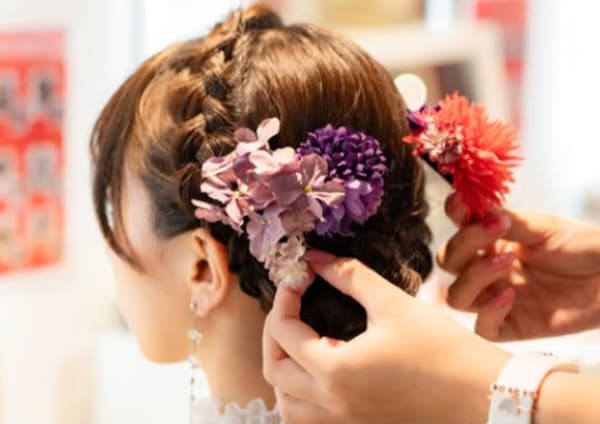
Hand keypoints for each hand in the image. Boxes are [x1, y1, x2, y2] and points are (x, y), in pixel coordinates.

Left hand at [263, 252, 509, 423]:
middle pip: (275, 372)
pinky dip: (302, 398)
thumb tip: (315, 258)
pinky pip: (311, 421)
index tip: (301, 277)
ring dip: (284, 372)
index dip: (285, 298)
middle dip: (275, 334)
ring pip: (287, 406)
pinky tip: (321, 374)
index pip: (284, 332)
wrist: (487, 398)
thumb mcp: (394, 304)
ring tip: (301, 342)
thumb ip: (350, 276)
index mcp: (336, 372)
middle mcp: (333, 405)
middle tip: (293, 307)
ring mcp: (346, 423)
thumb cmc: (445, 351)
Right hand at [439, 192, 599, 340]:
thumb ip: (508, 222)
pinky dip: (489, 312)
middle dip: (464, 245)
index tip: (461, 203)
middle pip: (448, 261)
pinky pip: (482, 328)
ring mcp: (495, 298)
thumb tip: (477, 211)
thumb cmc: (582, 247)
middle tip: (495, 231)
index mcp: (491, 241)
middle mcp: (487, 269)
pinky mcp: (511, 326)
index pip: (457, 227)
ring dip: (474, 277)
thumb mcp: (543, 228)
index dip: (453, 214)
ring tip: (507, 262)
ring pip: (456, 297)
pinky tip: (511, 296)